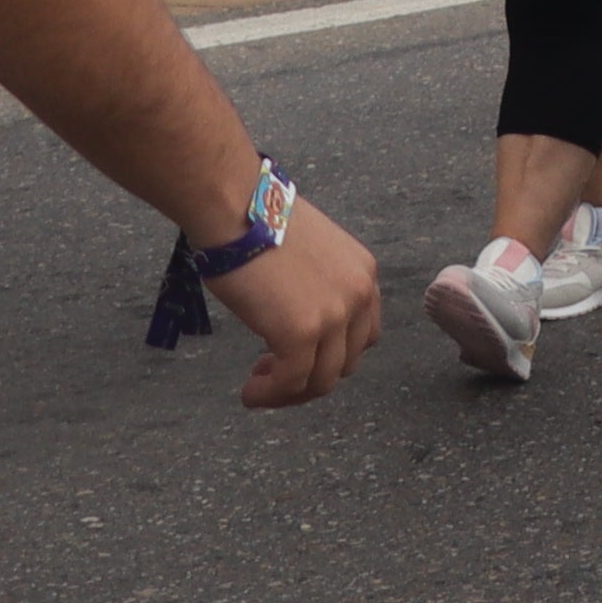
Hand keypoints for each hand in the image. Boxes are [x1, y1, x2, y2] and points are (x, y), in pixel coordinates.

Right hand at [211, 197, 385, 407]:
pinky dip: (270, 395)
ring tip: (258, 388)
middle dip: (311, 376)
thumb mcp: (309, 254)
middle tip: (273, 374)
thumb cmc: (258, 221)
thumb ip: (317, 286)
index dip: (330, 354)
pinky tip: (249, 393)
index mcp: (363, 274)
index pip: (363, 334)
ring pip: (322, 380)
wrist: (237, 207)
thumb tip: (297, 316)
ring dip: (290, 393)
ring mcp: (334, 315)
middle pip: (347, 361)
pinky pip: (291, 382)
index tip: (296, 355)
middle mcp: (359, 295)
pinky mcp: (301, 332)